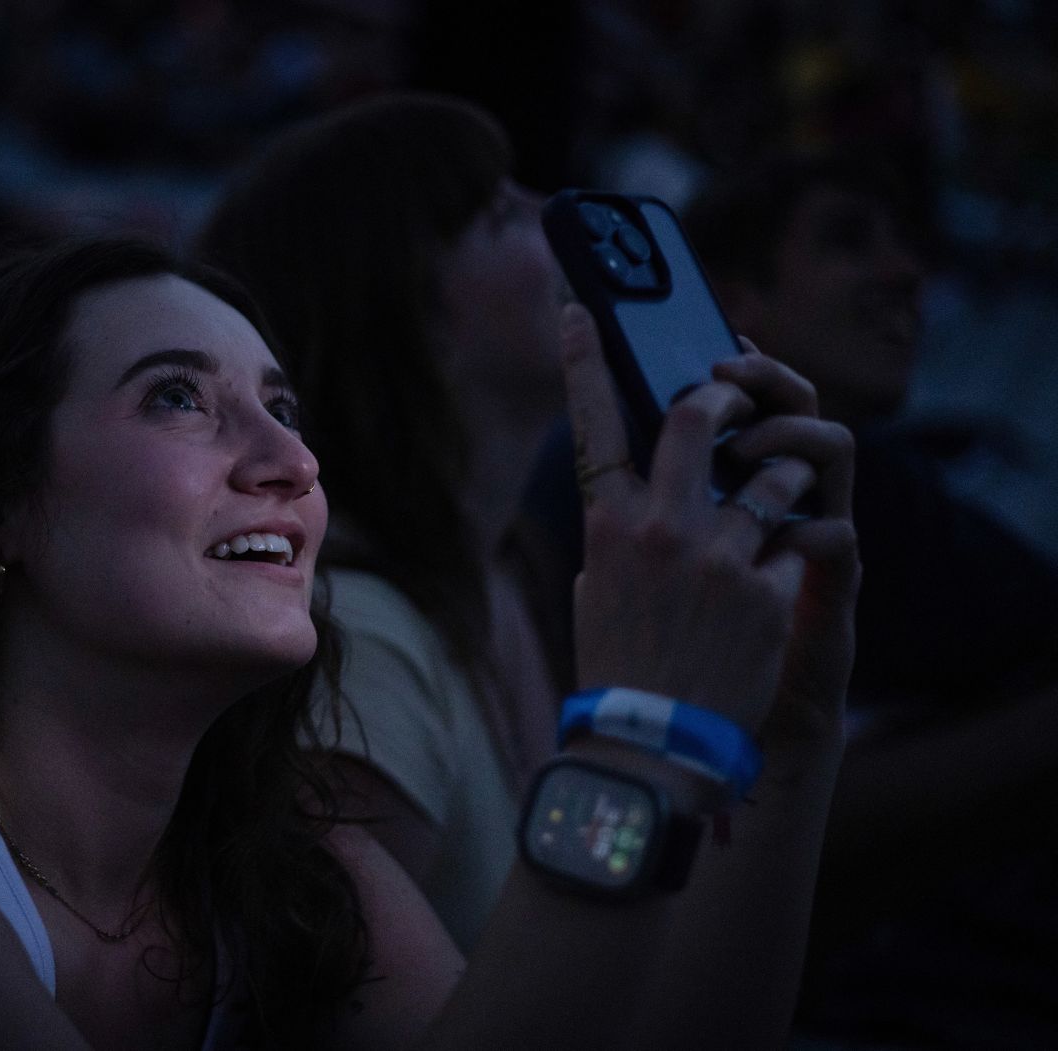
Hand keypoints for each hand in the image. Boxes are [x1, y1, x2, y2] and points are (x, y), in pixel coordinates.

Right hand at [560, 305, 855, 737]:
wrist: (656, 742)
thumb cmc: (621, 666)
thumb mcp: (600, 588)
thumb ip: (621, 532)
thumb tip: (639, 492)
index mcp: (608, 526)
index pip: (591, 424)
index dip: (583, 361)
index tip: (580, 309)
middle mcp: (661, 528)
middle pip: (697, 415)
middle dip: (726, 394)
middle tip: (737, 399)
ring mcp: (718, 556)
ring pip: (775, 469)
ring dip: (786, 470)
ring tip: (780, 496)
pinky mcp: (768, 589)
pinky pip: (802, 536)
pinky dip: (799, 546)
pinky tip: (783, 577)